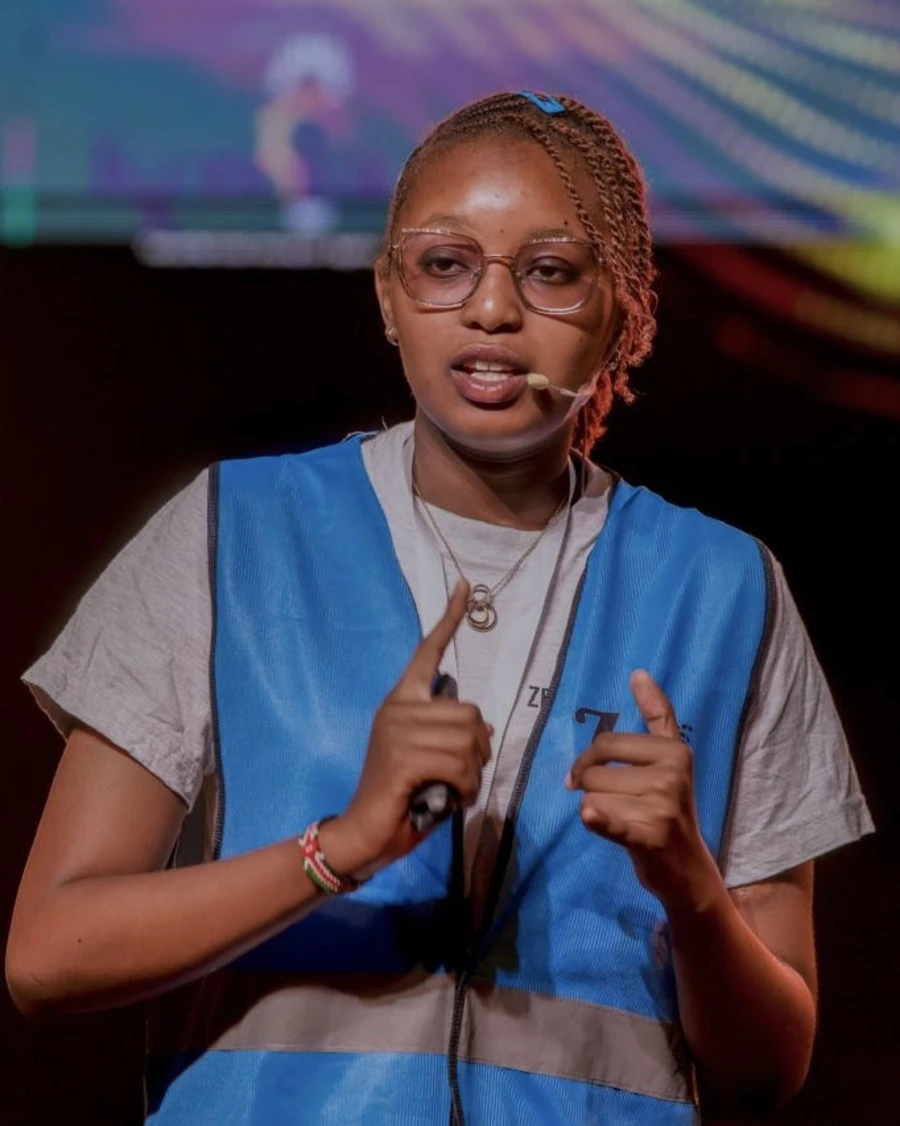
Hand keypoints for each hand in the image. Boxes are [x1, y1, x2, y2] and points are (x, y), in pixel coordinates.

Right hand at [322, 582, 491, 877]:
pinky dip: (465, 790)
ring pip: (469, 742)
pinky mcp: (403, 757)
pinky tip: (447, 799)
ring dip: (472, 775)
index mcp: (401, 701)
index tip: (463, 587)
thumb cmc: (403, 798)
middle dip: (478, 752)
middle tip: (460, 777)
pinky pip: (460, 766)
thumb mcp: (432, 761)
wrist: (366, 832)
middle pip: (472, 714)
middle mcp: (397, 708)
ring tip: (450, 790)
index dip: (449, 619)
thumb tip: (483, 729)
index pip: (427, 652)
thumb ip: (452, 737)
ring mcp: (398, 730)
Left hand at [567, 670, 720, 908]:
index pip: (606, 743)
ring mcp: (662, 805)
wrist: (687, 869)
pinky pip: (603, 817)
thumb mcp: (671, 759)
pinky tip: (592, 818)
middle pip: (595, 771)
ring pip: (591, 797)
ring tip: (623, 822)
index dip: (587, 760)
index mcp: (675, 750)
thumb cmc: (670, 809)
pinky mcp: (649, 835)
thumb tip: (639, 672)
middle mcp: (672, 774)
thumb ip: (657, 716)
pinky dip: (595, 820)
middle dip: (592, 788)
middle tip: (610, 805)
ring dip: (597, 811)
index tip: (583, 774)